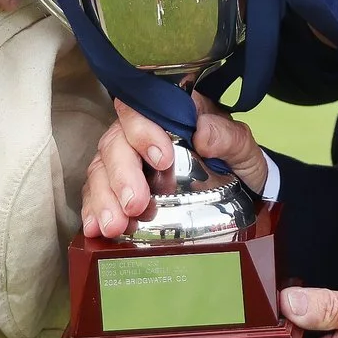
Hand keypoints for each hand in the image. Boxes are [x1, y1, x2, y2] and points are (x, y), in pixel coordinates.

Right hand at [83, 95, 268, 239]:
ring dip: (104, 197)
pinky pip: (97, 192)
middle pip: (116, 142)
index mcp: (171, 114)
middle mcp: (143, 134)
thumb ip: (229, 138)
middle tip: (135, 204)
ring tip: (114, 225)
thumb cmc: (238, 164)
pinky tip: (94, 228)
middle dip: (122, 174)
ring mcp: (129, 161)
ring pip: (101, 168)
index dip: (143, 130)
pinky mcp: (121, 188)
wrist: (244, 193)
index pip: (143, 109)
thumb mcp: (243, 150)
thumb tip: (204, 133)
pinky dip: (93, 209)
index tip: (162, 159)